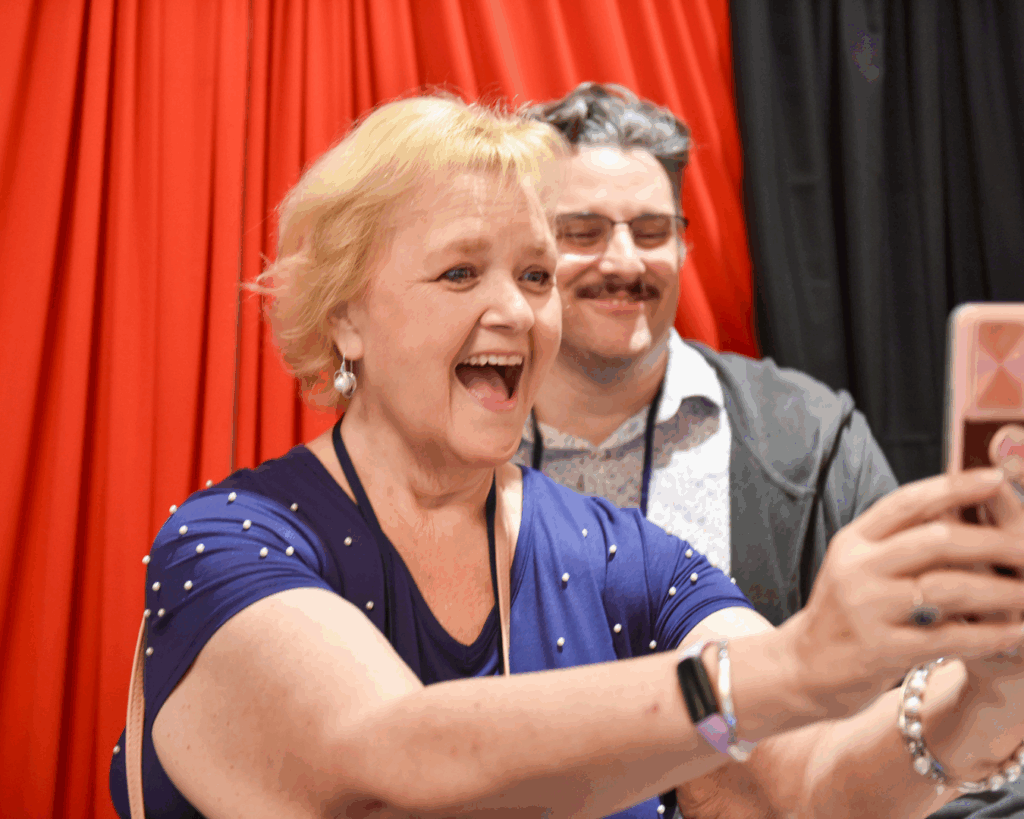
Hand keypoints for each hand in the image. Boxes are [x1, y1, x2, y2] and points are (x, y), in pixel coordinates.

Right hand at [780, 469, 1023, 718]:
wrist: (804, 667)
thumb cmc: (846, 611)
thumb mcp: (857, 564)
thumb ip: (897, 539)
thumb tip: (957, 504)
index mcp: (854, 540)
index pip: (908, 502)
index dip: (955, 487)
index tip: (997, 479)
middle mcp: (857, 568)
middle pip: (936, 540)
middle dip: (994, 542)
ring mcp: (867, 608)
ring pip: (948, 588)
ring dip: (1001, 591)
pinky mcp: (880, 650)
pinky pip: (948, 638)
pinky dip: (988, 635)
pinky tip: (1015, 634)